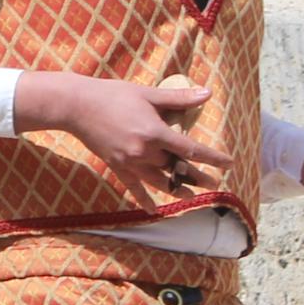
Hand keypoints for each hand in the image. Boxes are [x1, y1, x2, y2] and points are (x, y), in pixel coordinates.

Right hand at [39, 75, 235, 183]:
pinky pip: (133, 187)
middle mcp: (144, 151)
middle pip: (177, 168)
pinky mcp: (116, 166)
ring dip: (177, 190)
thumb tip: (207, 93)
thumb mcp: (147, 94)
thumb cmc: (112, 95)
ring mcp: (129, 161)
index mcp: (155, 132)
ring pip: (159, 181)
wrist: (75, 106)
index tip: (228, 163)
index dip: (212, 157)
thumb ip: (178, 98)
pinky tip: (153, 211)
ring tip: (193, 196)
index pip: (191, 149)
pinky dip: (144, 199)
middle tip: (215, 184)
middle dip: (198, 177)